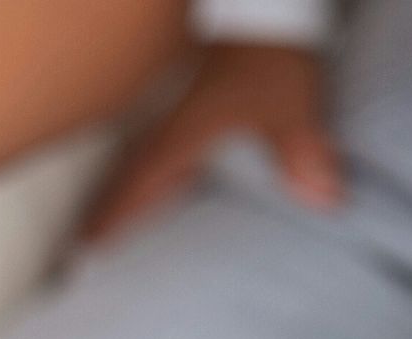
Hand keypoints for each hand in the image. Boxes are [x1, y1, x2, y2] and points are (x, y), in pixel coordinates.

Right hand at [83, 42, 341, 244]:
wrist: (266, 9)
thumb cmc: (266, 53)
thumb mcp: (287, 103)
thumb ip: (302, 151)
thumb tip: (325, 198)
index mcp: (184, 134)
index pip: (140, 182)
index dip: (113, 213)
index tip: (87, 242)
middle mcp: (175, 127)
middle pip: (132, 175)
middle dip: (110, 206)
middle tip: (86, 239)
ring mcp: (184, 115)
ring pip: (146, 161)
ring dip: (130, 188)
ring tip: (112, 216)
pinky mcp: (201, 105)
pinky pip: (168, 148)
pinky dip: (159, 171)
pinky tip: (168, 182)